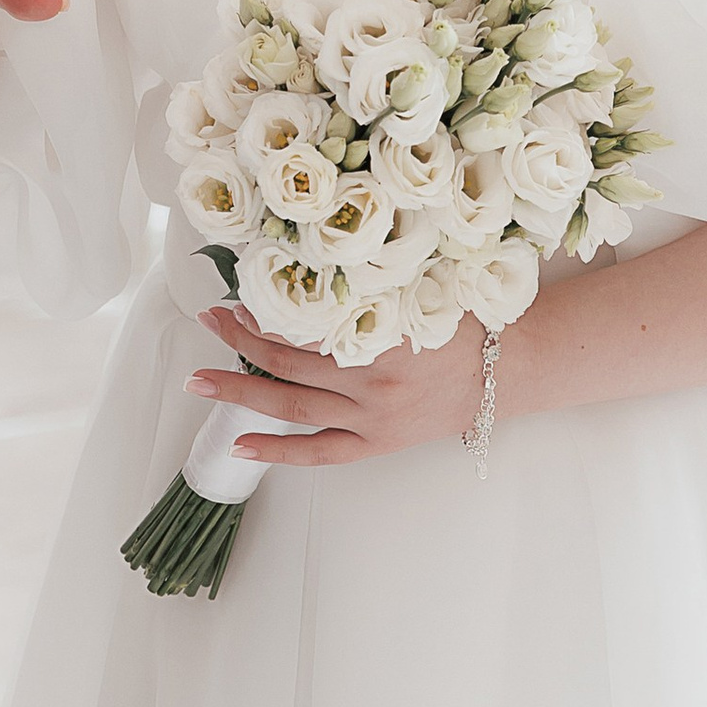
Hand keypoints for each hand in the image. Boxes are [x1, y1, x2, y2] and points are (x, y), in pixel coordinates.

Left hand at [185, 304, 492, 467]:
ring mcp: (373, 417)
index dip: (266, 311)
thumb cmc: (462, 317)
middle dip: (241, 341)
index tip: (238, 294)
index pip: (305, 323)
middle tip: (209, 321)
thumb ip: (369, 276)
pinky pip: (318, 451)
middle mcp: (372, 379)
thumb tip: (309, 254)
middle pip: (288, 362)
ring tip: (201, 379)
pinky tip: (239, 443)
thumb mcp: (419, 284)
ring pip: (293, 404)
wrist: (505, 370)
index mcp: (382, 333)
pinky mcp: (377, 444)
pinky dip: (277, 449)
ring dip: (242, 390)